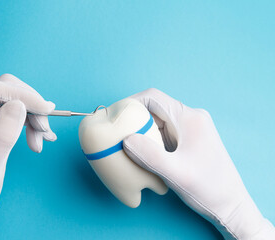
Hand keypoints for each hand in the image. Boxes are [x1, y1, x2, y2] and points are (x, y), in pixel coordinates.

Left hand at [0, 74, 55, 239]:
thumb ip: (3, 134)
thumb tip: (19, 105)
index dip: (26, 95)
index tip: (48, 110)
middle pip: (6, 91)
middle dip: (30, 105)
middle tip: (44, 131)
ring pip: (11, 103)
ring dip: (31, 117)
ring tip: (42, 140)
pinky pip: (10, 116)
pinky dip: (27, 123)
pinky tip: (38, 138)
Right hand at [123, 88, 274, 239]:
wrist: (229, 204)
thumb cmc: (207, 188)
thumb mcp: (176, 173)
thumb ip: (149, 155)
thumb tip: (126, 139)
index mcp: (189, 118)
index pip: (153, 98)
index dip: (131, 102)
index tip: (115, 115)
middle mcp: (190, 118)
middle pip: (154, 108)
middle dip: (133, 118)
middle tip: (116, 132)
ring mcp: (190, 129)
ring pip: (157, 121)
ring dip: (141, 130)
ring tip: (124, 143)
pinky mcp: (188, 139)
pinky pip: (163, 133)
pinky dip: (149, 139)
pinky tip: (141, 152)